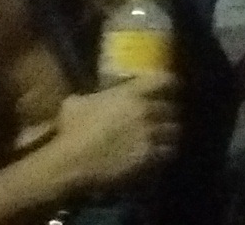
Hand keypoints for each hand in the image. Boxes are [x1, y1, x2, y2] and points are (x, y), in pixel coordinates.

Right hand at [51, 76, 179, 187]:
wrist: (69, 163)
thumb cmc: (70, 133)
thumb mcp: (75, 104)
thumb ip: (89, 97)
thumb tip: (89, 98)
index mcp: (131, 93)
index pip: (165, 80)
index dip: (172, 84)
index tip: (174, 88)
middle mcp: (146, 110)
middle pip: (173, 108)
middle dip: (169, 114)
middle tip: (165, 119)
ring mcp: (150, 133)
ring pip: (174, 131)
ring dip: (170, 134)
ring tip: (165, 139)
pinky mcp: (149, 156)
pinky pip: (168, 152)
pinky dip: (166, 153)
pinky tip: (160, 156)